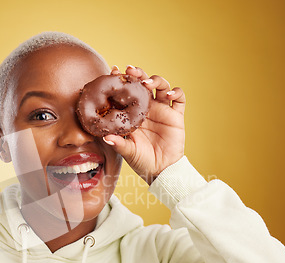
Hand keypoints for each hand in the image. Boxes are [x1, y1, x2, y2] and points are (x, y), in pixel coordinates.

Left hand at [103, 65, 184, 184]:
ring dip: (156, 80)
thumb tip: (105, 137)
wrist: (161, 170)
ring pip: (161, 86)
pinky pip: (180, 98)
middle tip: (130, 70)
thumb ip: (118, 143)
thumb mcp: (128, 152)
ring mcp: (162, 110)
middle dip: (138, 74)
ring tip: (148, 83)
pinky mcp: (176, 115)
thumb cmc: (141, 161)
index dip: (121, 81)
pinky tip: (169, 95)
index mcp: (133, 113)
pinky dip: (176, 92)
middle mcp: (147, 108)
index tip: (113, 72)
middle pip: (144, 84)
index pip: (127, 92)